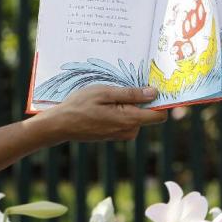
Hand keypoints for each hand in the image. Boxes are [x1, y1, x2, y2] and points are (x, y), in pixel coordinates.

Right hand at [30, 85, 166, 144]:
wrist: (61, 125)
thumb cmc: (80, 105)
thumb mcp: (105, 93)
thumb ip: (131, 94)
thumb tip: (154, 93)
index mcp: (129, 120)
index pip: (159, 115)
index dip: (161, 101)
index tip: (155, 87)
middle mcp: (129, 130)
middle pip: (149, 114)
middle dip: (142, 100)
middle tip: (124, 86)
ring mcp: (121, 134)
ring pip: (137, 116)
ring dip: (129, 104)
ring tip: (109, 95)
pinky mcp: (114, 134)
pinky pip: (126, 120)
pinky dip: (121, 110)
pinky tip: (105, 104)